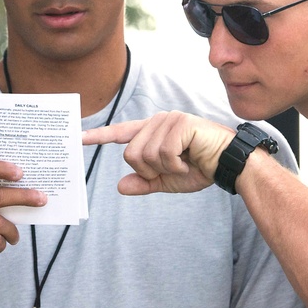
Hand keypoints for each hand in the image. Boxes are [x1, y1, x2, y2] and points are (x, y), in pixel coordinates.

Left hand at [82, 111, 233, 194]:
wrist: (228, 164)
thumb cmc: (201, 168)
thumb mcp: (168, 180)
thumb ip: (145, 182)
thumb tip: (120, 187)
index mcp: (152, 131)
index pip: (121, 133)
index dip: (99, 136)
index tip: (79, 138)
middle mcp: (158, 121)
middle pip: (131, 154)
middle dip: (150, 170)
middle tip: (172, 169)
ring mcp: (169, 120)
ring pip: (145, 155)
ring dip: (165, 168)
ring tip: (183, 163)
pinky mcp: (180, 124)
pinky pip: (162, 153)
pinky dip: (175, 165)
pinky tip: (190, 159)